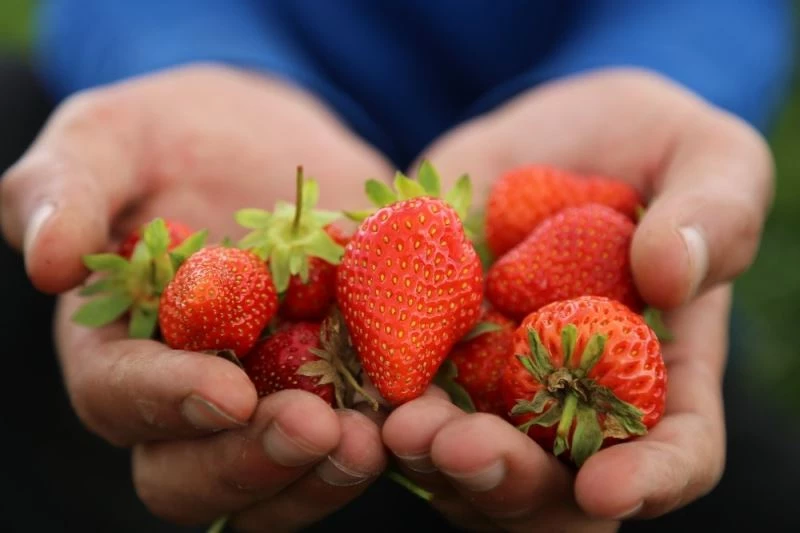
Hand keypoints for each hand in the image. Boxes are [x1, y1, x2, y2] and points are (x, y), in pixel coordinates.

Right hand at [1, 64, 394, 529]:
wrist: (276, 140)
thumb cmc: (178, 134)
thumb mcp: (114, 137)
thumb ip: (67, 188)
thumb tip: (46, 261)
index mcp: (120, 346)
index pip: (119, 396)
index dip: (166, 403)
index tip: (225, 393)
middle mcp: (190, 395)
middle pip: (195, 472)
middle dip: (252, 460)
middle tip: (314, 430)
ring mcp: (271, 399)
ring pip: (279, 479)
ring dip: (324, 474)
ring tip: (374, 441)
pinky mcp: (342, 385)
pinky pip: (360, 436)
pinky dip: (390, 437)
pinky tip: (422, 416)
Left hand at [386, 68, 772, 528]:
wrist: (550, 130)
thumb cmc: (647, 142)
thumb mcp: (705, 153)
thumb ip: (715, 210)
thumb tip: (673, 274)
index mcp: (660, 367)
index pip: (674, 451)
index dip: (648, 480)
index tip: (607, 489)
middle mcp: (572, 394)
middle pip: (550, 477)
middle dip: (507, 478)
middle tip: (461, 449)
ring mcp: (493, 378)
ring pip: (465, 452)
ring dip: (431, 454)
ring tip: (402, 425)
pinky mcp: (427, 343)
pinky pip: (398, 387)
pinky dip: (374, 397)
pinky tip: (353, 387)